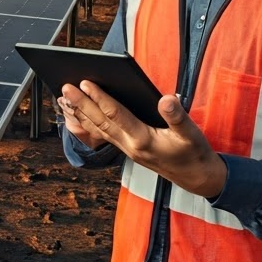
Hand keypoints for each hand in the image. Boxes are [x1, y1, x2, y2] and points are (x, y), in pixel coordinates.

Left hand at [59, 80, 227, 198]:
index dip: (100, 98)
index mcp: (143, 140)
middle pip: (100, 121)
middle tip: (65, 87)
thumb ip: (178, 116)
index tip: (85, 83)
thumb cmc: (194, 155)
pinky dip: (89, 123)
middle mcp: (130, 146)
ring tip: (64, 99)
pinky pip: (103, 135)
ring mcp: (127, 149)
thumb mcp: (192, 135)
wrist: (197, 179)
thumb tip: (166, 99)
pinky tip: (79, 115)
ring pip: (98, 129)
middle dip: (81, 104)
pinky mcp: (127, 149)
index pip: (116, 115)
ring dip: (80, 113)